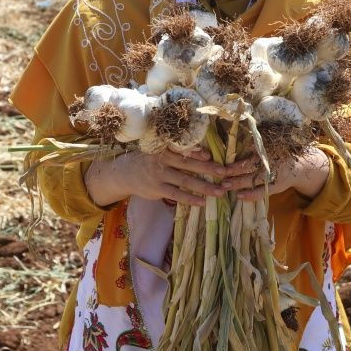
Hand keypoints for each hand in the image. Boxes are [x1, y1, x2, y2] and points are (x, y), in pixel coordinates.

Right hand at [84, 148, 256, 207]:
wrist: (126, 173)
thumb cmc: (149, 160)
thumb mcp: (160, 150)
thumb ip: (178, 151)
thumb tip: (204, 153)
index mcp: (166, 148)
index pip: (185, 149)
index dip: (199, 153)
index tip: (214, 156)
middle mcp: (163, 160)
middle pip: (189, 164)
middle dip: (209, 169)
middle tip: (225, 173)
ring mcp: (160, 175)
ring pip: (186, 181)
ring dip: (204, 187)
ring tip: (220, 192)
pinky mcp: (158, 189)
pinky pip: (177, 195)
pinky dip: (190, 199)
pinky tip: (202, 202)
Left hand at [224, 147, 330, 202]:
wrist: (301, 165)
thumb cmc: (279, 153)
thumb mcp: (268, 145)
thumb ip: (253, 144)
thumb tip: (233, 140)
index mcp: (265, 150)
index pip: (247, 154)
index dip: (234, 159)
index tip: (222, 163)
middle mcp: (268, 162)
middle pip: (247, 167)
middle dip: (232, 171)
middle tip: (218, 174)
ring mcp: (272, 175)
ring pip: (252, 180)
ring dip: (237, 183)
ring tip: (224, 186)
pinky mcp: (275, 187)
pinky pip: (262, 192)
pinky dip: (250, 195)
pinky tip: (239, 196)